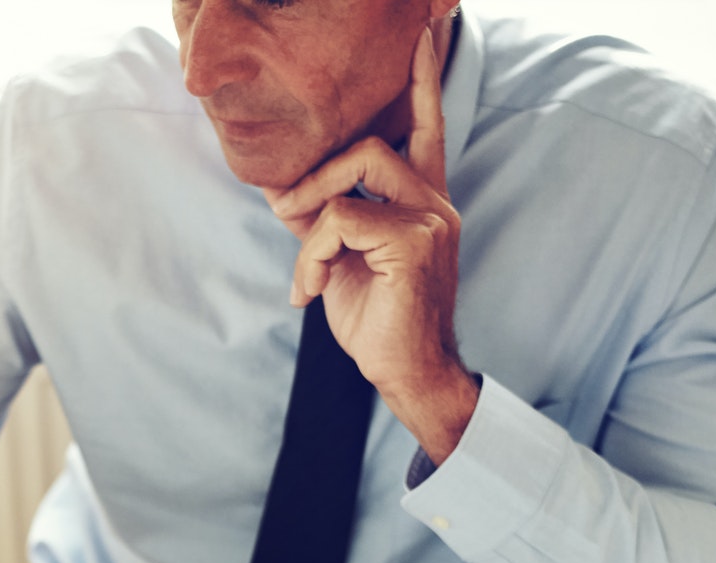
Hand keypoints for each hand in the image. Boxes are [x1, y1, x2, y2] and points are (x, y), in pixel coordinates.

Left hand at [264, 24, 478, 464]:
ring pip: (354, 176)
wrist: (407, 374)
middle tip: (283, 211)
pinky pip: (342, 220)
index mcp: (424, 202)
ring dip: (310, 217)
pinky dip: (312, 255)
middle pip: (373, 143)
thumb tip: (280, 187)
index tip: (427, 28)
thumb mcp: (338, 261)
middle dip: (316, 173)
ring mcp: (431, 221)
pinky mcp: (414, 243)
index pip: (426, 127)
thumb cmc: (378, 322)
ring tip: (302, 269)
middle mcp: (435, 203)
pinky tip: (310, 291)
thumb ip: (319, 218)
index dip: (424, 77)